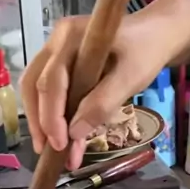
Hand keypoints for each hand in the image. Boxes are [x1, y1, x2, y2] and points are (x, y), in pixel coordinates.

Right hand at [20, 13, 165, 168]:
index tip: (60, 144)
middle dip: (41, 122)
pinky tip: (60, 137)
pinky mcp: (59, 64)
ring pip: (35, 90)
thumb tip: (73, 134)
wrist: (154, 35)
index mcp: (71, 36)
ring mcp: (55, 52)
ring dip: (41, 121)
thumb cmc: (144, 52)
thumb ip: (102, 104)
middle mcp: (56, 41)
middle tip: (48, 153)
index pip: (52, 81)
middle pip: (35, 85)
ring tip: (50, 150)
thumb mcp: (130, 78)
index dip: (52, 116)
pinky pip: (47, 91)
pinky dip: (50, 115)